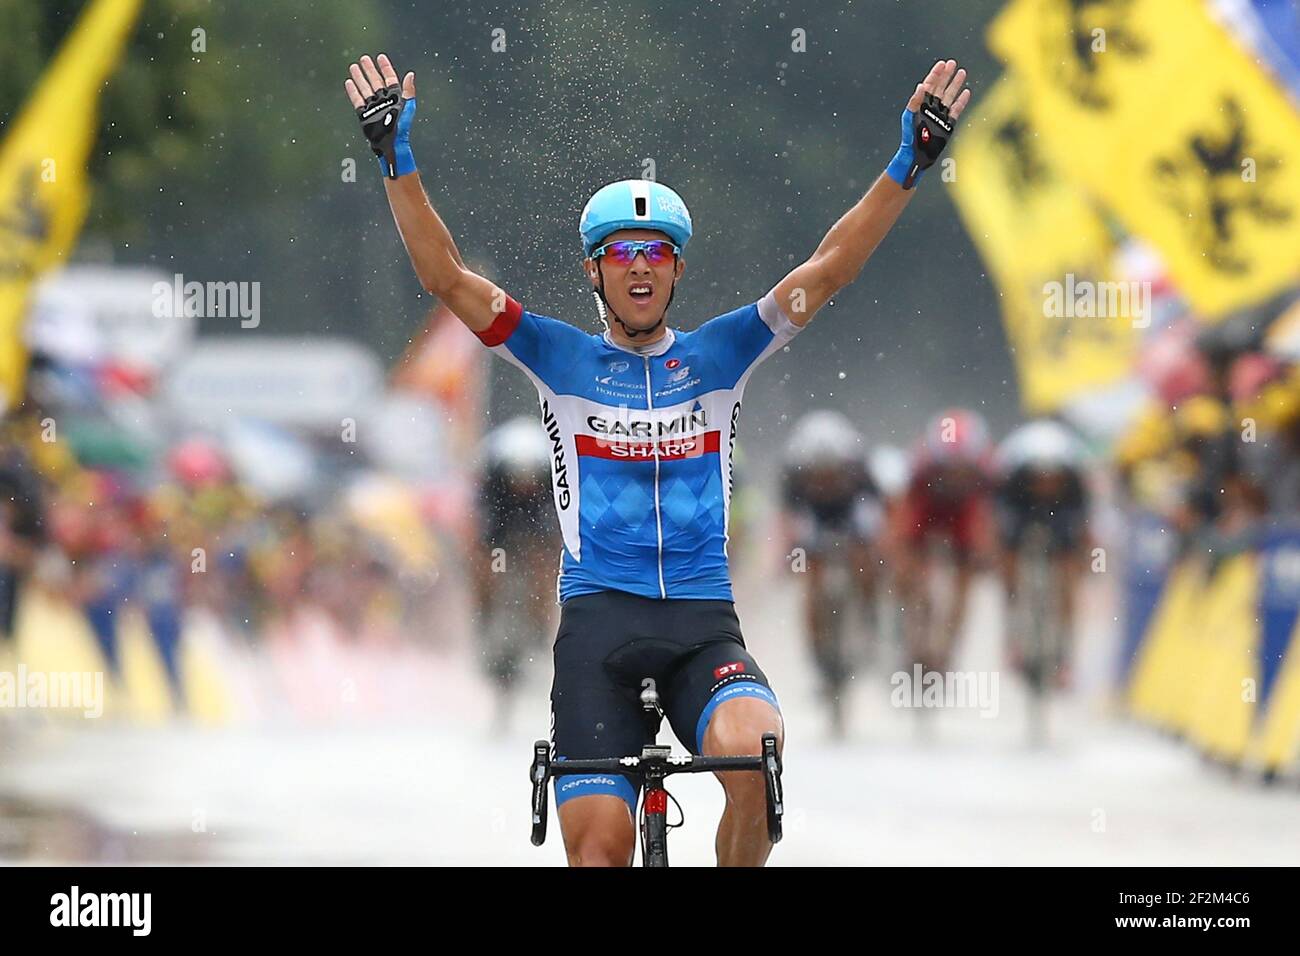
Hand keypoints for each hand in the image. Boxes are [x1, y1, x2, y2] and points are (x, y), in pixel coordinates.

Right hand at [344, 53, 417, 178]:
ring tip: (353, 67)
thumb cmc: (401, 129)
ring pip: (365, 89)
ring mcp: (373, 107)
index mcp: (395, 98)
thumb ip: (408, 91)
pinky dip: (353, 92)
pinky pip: (357, 101)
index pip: (390, 79)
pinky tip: (349, 83)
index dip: (385, 68)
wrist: (391, 144)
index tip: (380, 57)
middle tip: (364, 58)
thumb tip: (411, 75)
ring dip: (360, 78)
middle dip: (370, 70)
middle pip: (375, 81)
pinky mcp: (365, 115)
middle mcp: (383, 101)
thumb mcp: (407, 108)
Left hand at [888, 59, 972, 188]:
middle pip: (940, 87)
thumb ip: (915, 102)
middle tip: (952, 63)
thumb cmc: (910, 137)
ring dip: (955, 84)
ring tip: (962, 72)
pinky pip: (956, 109)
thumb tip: (920, 86)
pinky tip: (966, 92)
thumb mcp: (909, 117)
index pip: (929, 85)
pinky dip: (961, 101)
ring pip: (949, 96)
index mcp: (921, 104)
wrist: (917, 154)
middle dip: (946, 75)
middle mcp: (932, 107)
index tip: (941, 64)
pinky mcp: (948, 123)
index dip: (935, 74)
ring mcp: (940, 114)